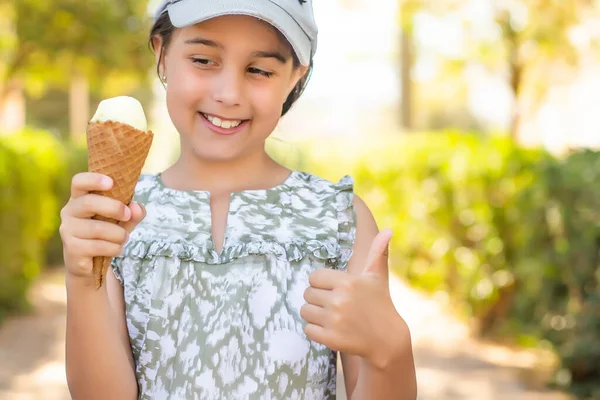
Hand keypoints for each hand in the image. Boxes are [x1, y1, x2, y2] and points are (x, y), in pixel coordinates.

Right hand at [59, 172, 145, 281]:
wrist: (90, 266)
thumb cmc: (106, 235)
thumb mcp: (123, 221)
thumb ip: (132, 213)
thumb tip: (137, 208)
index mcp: (80, 198)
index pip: (78, 182)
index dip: (93, 179)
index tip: (111, 182)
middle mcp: (69, 211)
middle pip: (88, 203)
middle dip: (113, 208)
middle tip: (128, 215)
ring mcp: (67, 230)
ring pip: (97, 228)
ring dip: (118, 234)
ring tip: (124, 238)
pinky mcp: (72, 248)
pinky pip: (98, 246)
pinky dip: (114, 248)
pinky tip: (117, 249)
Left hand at [301, 229, 404, 368]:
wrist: (387, 340)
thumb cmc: (379, 303)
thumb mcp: (377, 278)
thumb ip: (377, 253)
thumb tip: (388, 230)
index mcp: (348, 282)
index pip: (314, 277)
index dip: (321, 283)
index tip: (334, 290)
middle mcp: (340, 300)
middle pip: (307, 294)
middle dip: (318, 299)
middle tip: (334, 305)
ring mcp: (334, 320)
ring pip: (304, 311)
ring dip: (314, 315)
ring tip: (332, 317)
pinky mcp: (330, 338)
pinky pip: (307, 329)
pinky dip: (316, 331)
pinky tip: (331, 329)